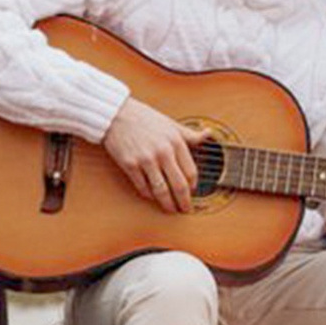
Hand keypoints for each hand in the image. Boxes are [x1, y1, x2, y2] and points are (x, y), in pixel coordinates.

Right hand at [102, 98, 199, 214]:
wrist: (116, 115)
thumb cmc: (144, 119)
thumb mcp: (171, 124)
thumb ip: (190, 134)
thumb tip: (208, 135)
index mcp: (175, 142)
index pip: (191, 172)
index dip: (193, 186)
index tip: (192, 192)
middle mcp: (163, 152)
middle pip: (179, 185)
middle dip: (184, 202)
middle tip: (185, 209)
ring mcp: (146, 159)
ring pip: (161, 190)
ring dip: (168, 204)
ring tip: (170, 209)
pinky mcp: (130, 165)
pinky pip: (142, 187)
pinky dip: (148, 195)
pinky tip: (152, 196)